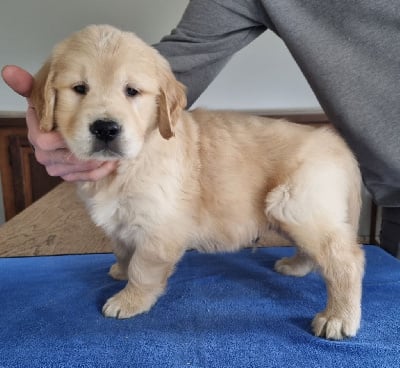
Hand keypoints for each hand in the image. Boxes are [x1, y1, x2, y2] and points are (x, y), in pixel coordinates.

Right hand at [1, 65, 117, 180]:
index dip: (62, 139)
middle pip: (61, 159)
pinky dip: (98, 172)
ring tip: (110, 154)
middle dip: (82, 153)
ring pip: (73, 171)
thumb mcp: (45, 94)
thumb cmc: (57, 108)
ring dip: (93, 164)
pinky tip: (110, 164)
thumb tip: (8, 70)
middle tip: (103, 146)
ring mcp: (55, 165)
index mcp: (36, 132)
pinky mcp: (68, 174)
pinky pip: (83, 178)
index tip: (80, 132)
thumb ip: (28, 85)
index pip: (43, 141)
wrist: (72, 125)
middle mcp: (42, 152)